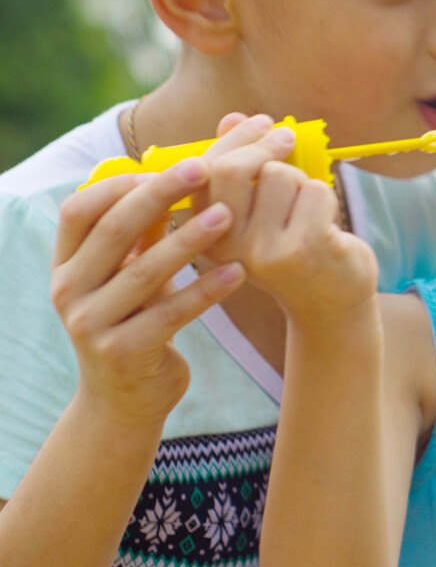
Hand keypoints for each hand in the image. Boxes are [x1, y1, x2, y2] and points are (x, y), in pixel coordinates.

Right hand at [51, 161, 244, 424]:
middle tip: (203, 167)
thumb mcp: (130, 274)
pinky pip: (171, 314)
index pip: (79, 209)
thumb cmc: (135, 319)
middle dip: (160, 194)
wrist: (124, 400)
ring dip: (189, 239)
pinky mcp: (125, 352)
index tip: (164, 166)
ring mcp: (92, 324)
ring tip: (228, 214)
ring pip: (145, 272)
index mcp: (67, 264)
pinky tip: (238, 271)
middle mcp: (70, 291)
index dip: (119, 184)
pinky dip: (206, 291)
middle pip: (114, 230)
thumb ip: (141, 233)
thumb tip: (170, 173)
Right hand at [194, 113, 377, 324]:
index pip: (203, 172)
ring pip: (280, 176)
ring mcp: (264, 251)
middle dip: (265, 143)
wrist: (332, 306)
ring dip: (301, 181)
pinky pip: (314, 191)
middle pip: (233, 169)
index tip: (258, 122)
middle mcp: (226, 247)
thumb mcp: (259, 216)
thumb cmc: (294, 252)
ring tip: (307, 210)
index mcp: (207, 235)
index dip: (233, 139)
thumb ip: (242, 170)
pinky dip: (326, 197)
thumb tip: (231, 117)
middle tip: (287, 136)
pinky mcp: (303, 249)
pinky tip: (327, 225)